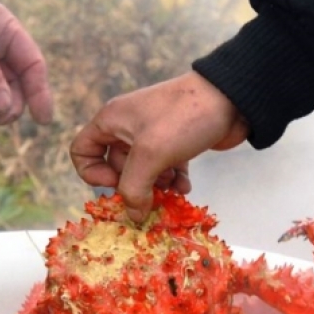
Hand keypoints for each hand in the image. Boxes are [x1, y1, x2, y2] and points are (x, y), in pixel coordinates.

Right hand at [71, 71, 248, 221]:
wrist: (232, 98)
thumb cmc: (183, 119)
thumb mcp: (151, 154)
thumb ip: (134, 188)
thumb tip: (133, 215)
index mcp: (111, 121)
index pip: (82, 151)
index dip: (93, 173)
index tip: (116, 182)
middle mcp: (128, 127)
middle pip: (116, 167)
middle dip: (134, 184)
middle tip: (151, 192)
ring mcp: (153, 134)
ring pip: (143, 171)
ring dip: (155, 186)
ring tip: (172, 187)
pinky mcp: (175, 142)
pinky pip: (165, 168)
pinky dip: (173, 180)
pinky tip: (185, 187)